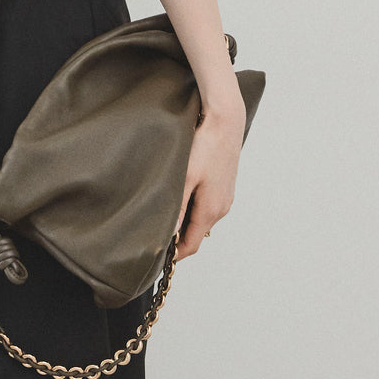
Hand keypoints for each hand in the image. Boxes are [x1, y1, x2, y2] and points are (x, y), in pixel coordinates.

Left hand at [172, 102, 245, 261]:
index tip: (156, 256)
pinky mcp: (224, 187)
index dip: (174, 255)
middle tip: (153, 231)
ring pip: (201, 220)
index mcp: (211, 211)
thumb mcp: (184, 178)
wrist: (225, 122)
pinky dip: (192, 208)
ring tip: (163, 211)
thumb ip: (176, 208)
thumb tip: (168, 235)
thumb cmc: (205, 146)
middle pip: (196, 234)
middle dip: (176, 237)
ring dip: (184, 221)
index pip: (191, 246)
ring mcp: (225, 198)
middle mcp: (221, 208)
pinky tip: (180, 194)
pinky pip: (206, 206)